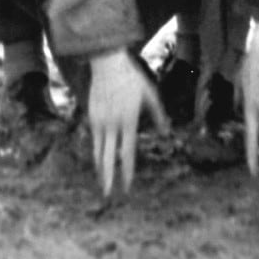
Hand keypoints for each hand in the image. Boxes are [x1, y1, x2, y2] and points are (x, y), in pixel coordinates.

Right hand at [86, 50, 161, 203]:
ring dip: (101, 167)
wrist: (106, 63)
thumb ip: (158, 115)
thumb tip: (167, 132)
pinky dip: (97, 152)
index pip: (128, 152)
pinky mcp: (91, 116)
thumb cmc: (132, 79)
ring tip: (103, 182)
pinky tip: (99, 161)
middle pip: (109, 157)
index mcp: (129, 121)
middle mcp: (112, 124)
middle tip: (108, 194)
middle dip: (108, 177)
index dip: (127, 171)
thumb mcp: (150, 95)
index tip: (127, 185)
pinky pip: (94, 139)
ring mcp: (99, 121)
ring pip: (98, 150)